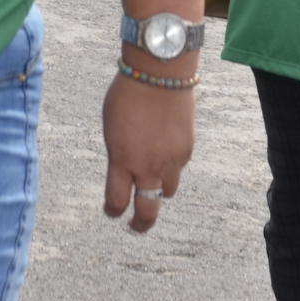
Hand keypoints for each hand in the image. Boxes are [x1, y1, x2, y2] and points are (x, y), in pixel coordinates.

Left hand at [101, 73, 193, 232]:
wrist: (160, 74)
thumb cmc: (128, 94)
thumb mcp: (112, 127)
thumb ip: (118, 153)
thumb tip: (124, 168)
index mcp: (122, 160)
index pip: (117, 201)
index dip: (113, 212)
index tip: (112, 212)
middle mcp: (148, 166)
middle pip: (147, 211)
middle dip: (141, 224)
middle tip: (136, 227)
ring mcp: (171, 161)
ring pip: (167, 191)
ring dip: (159, 189)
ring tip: (152, 179)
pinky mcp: (187, 150)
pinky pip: (179, 167)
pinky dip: (171, 164)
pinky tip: (165, 146)